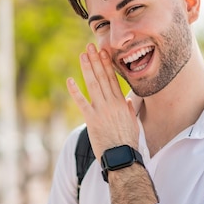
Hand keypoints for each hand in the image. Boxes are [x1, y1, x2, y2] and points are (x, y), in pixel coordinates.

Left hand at [66, 43, 138, 158]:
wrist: (122, 156)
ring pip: (93, 85)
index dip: (107, 65)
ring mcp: (101, 110)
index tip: (103, 53)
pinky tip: (69, 80)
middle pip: (103, 77)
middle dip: (96, 61)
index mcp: (121, 103)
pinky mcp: (92, 119)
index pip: (113, 79)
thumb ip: (129, 109)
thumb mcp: (133, 123)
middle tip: (90, 47)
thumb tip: (127, 100)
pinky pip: (81, 102)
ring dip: (87, 69)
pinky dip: (75, 91)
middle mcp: (111, 103)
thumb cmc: (128, 142)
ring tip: (82, 55)